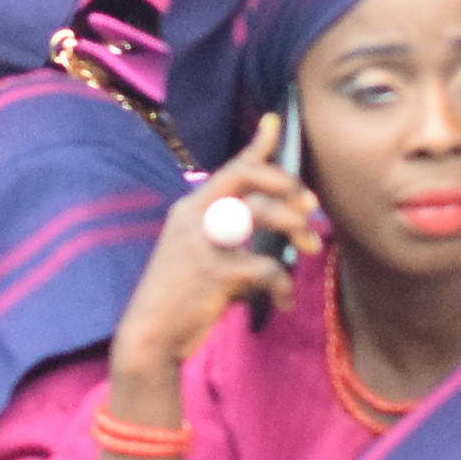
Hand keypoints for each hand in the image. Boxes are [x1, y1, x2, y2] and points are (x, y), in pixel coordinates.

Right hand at [115, 151, 311, 387]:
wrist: (149, 337)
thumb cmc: (182, 297)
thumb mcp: (200, 256)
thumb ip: (230, 236)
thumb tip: (275, 227)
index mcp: (191, 208)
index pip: (230, 168)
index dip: (256, 145)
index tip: (275, 122)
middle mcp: (194, 217)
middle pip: (248, 177)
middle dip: (286, 184)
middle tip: (311, 205)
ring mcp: (203, 243)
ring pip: (263, 213)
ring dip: (296, 228)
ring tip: (311, 249)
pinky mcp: (215, 274)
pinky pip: (266, 267)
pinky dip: (282, 284)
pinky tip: (284, 301)